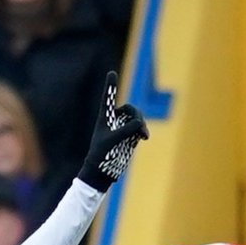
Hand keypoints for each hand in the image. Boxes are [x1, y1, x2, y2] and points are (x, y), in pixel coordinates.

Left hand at [77, 70, 148, 191]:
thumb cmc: (101, 155)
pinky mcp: (130, 138)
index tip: (111, 73)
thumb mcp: (112, 140)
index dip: (110, 86)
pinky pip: (140, 129)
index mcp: (105, 118)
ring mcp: (123, 129)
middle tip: (138, 125)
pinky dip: (143, 131)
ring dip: (141, 124)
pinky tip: (144, 137)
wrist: (101, 171)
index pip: (108, 99)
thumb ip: (126, 129)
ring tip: (142, 134)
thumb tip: (140, 123)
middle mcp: (114, 121)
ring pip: (137, 119)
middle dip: (136, 114)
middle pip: (130, 109)